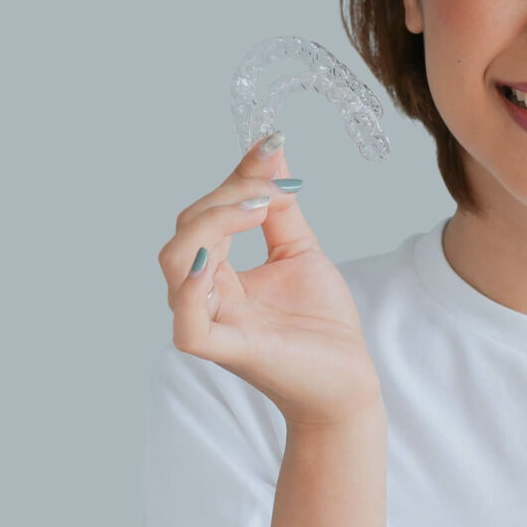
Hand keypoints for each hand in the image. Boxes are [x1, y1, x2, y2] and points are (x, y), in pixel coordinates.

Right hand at [157, 132, 382, 429]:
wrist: (349, 381)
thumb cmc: (321, 325)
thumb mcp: (301, 251)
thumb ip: (282, 207)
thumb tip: (272, 152)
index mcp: (217, 273)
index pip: (204, 215)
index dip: (234, 178)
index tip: (271, 146)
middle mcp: (205, 295)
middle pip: (186, 231)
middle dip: (226, 197)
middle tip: (273, 188)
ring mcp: (211, 323)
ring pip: (177, 264)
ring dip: (213, 224)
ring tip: (258, 209)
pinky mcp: (226, 351)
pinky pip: (189, 322)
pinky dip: (192, 288)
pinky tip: (215, 260)